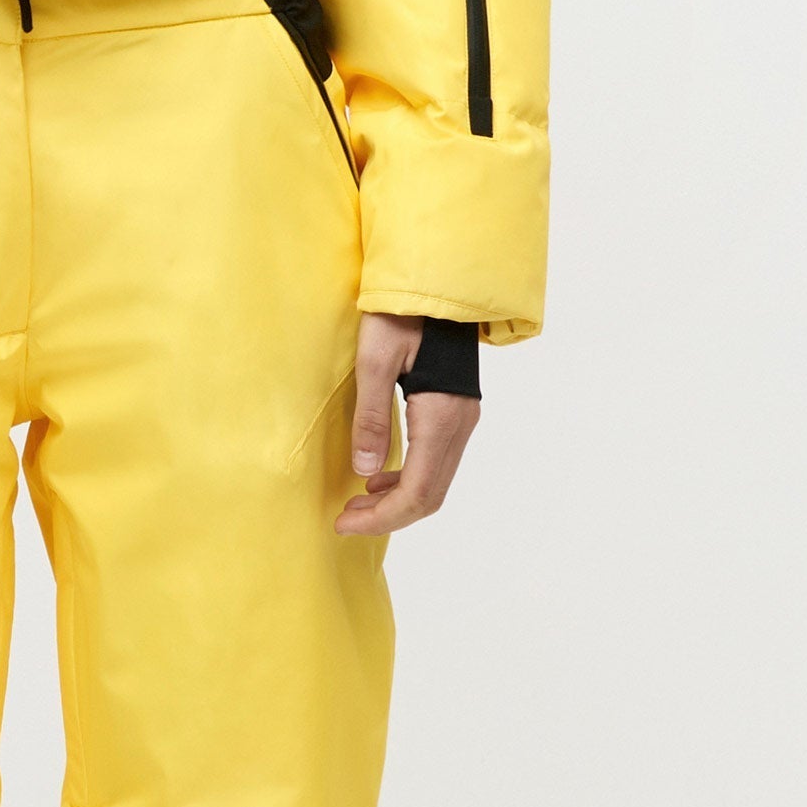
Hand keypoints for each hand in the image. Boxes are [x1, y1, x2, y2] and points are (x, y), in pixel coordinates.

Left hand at [335, 311, 480, 536]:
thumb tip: (365, 470)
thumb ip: (371, 417)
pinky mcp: (455, 414)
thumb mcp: (374, 360)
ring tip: (357, 502)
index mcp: (440, 417)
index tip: (344, 523)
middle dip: (387, 516)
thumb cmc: (402, 312)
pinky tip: (378, 476)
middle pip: (429, 496)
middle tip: (346, 519)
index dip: (381, 517)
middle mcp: (459, 425)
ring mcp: (462, 420)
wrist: (437, 283)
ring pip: (435, 483)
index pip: (416, 491)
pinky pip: (435, 463)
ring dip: (397, 500)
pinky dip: (408, 480)